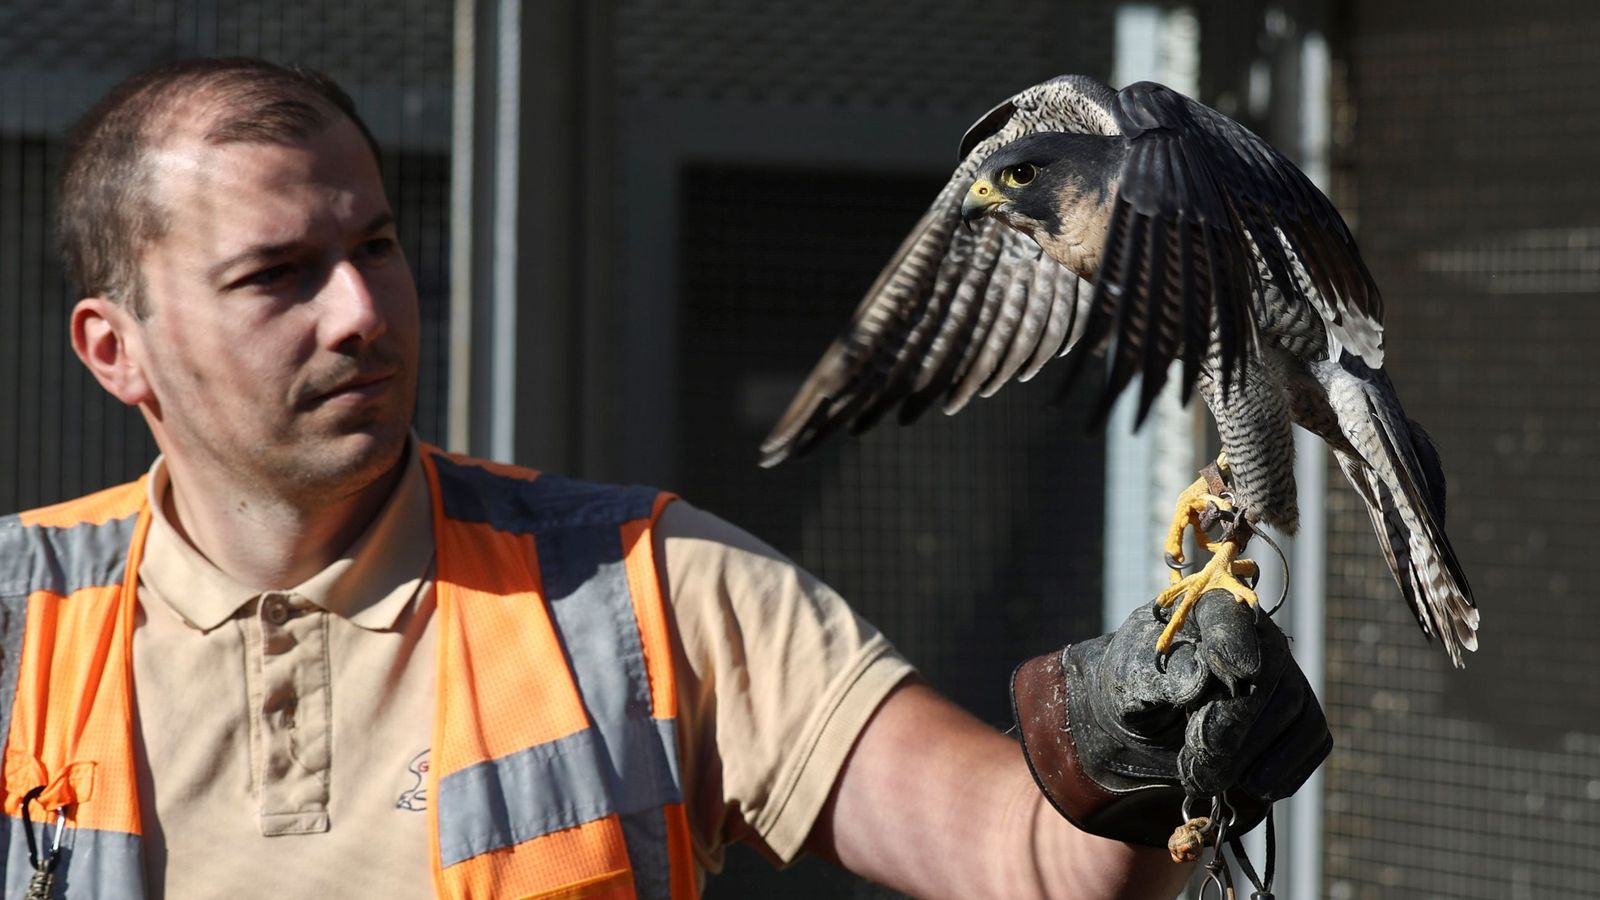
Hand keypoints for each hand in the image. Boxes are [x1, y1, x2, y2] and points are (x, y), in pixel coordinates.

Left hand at [1010, 590, 1330, 847]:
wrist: (1146, 724)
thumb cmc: (1135, 688)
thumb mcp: (1129, 680)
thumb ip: (1158, 676)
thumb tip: (1200, 674)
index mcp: (1206, 610)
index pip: (1230, 617)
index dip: (1236, 643)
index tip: (1241, 672)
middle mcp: (1256, 635)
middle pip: (1270, 671)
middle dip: (1233, 723)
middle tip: (1195, 758)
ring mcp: (1284, 674)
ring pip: (1294, 710)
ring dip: (1249, 755)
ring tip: (1202, 775)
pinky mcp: (1300, 714)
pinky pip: (1313, 738)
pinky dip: (1281, 769)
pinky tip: (1245, 783)